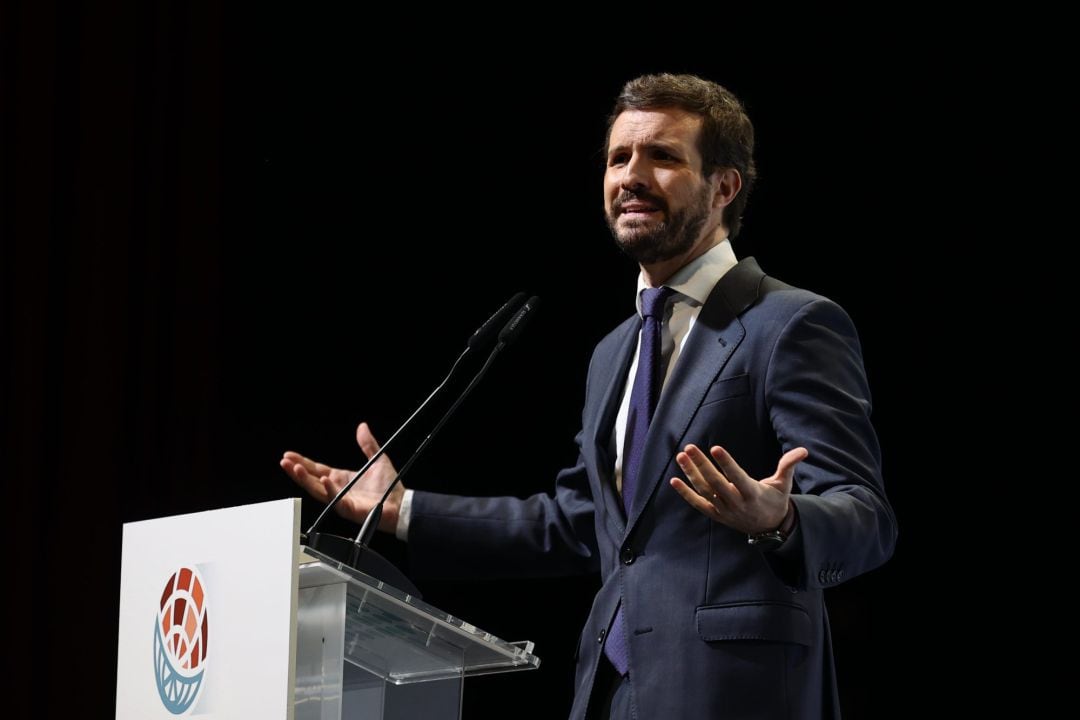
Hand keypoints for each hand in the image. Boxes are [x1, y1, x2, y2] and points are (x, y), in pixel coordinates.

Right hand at [280, 422, 403, 532]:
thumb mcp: (377, 459)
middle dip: (297, 471)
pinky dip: (329, 490)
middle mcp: (338, 489)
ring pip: (318, 490)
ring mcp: (342, 500)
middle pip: (312, 480)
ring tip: (295, 469)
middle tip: (284, 462)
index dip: (303, 462)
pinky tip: (324, 479)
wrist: (401, 503)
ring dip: (306, 480)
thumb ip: (367, 444)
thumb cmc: (390, 486)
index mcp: (342, 478)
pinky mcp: (350, 509)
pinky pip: (336, 500)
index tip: (289, 455)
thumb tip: (362, 426)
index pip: (317, 469)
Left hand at [669, 444, 807, 533]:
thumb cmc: (775, 500)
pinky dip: (686, 494)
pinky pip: (698, 504)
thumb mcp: (784, 484)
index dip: (727, 464)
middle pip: (716, 483)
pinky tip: (674, 480)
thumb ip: (788, 465)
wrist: (769, 529)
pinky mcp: (717, 515)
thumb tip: (803, 450)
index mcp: (753, 493)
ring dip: (691, 474)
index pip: (737, 477)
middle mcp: (736, 503)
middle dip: (702, 465)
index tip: (715, 448)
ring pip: (705, 491)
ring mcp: (724, 510)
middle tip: (690, 447)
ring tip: (681, 456)